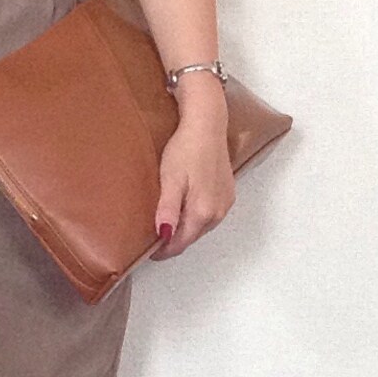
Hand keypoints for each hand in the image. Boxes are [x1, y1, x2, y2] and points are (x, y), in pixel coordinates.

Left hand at [149, 111, 234, 260]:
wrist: (207, 125)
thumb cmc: (187, 149)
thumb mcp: (170, 180)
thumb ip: (168, 210)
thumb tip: (164, 235)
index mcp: (203, 212)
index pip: (181, 243)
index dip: (163, 251)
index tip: (149, 250)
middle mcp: (218, 212)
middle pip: (191, 236)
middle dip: (173, 240)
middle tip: (153, 236)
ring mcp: (225, 203)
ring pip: (201, 227)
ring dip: (185, 228)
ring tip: (166, 222)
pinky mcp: (228, 194)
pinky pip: (209, 214)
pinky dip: (195, 216)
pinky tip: (184, 207)